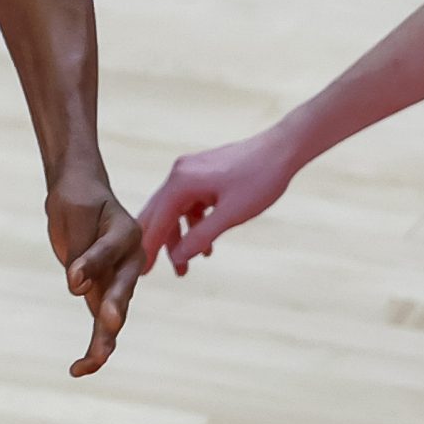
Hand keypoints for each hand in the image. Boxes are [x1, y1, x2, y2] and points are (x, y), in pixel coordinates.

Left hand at [47, 168, 140, 376]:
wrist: (81, 194)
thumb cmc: (78, 199)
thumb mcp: (75, 210)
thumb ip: (81, 249)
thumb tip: (77, 287)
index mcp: (127, 233)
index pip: (109, 251)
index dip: (91, 264)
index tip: (72, 279)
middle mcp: (130, 261)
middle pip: (122, 289)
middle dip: (114, 310)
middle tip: (108, 326)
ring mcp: (119, 281)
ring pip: (114, 314)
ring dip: (103, 339)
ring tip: (90, 362)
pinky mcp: (104, 295)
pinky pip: (102, 324)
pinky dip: (94, 346)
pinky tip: (79, 368)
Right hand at [138, 125, 300, 275]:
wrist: (281, 151)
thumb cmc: (260, 180)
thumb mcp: (231, 215)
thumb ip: (202, 236)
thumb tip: (179, 257)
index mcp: (181, 182)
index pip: (157, 220)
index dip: (148, 247)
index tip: (141, 273)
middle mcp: (179, 174)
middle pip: (159, 214)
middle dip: (159, 244)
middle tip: (154, 271)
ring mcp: (189, 172)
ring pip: (174, 210)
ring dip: (179, 237)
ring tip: (186, 265)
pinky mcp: (201, 174)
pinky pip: (188, 203)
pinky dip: (192, 224)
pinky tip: (206, 243)